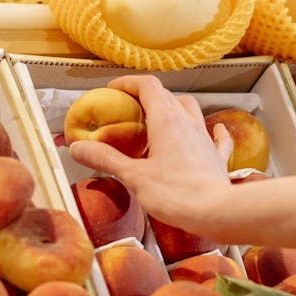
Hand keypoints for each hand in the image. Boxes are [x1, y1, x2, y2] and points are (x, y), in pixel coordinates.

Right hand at [69, 75, 233, 234]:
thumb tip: (78, 147)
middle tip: (128, 108)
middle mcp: (187, 122)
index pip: (147, 86)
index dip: (129, 83)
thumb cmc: (175, 194)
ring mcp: (204, 138)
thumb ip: (106, 159)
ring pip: (190, 109)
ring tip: (161, 117)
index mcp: (165, 121)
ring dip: (175, 106)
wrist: (217, 212)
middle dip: (146, 96)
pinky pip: (216, 136)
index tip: (114, 90)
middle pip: (167, 95)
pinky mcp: (216, 156)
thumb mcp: (133, 176)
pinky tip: (213, 129)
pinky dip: (211, 129)